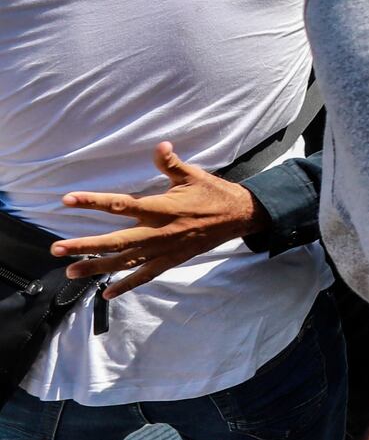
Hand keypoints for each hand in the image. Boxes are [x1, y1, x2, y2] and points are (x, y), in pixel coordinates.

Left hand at [54, 143, 261, 296]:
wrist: (239, 216)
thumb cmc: (212, 193)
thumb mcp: (193, 175)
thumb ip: (171, 164)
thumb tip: (160, 146)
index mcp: (163, 208)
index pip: (122, 205)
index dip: (94, 202)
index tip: (67, 200)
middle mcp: (160, 232)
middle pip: (118, 241)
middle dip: (86, 246)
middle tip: (57, 249)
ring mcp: (165, 250)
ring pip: (127, 262)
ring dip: (98, 267)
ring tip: (71, 272)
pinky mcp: (172, 260)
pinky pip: (146, 275)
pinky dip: (127, 285)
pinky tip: (107, 293)